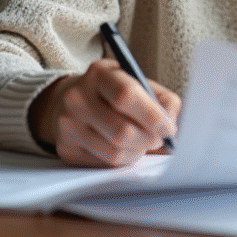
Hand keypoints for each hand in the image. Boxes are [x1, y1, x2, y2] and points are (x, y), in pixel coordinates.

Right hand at [28, 59, 180, 166]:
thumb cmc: (113, 92)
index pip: (126, 96)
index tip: (168, 128)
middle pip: (121, 130)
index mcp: (99, 74)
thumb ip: (162, 99)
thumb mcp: (138, 82)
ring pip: (114, 151)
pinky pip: (104, 162)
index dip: (152, 116)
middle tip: (158, 139)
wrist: (70, 101)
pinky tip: (125, 148)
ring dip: (137, 151)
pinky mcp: (65, 147)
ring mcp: (67, 124)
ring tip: (142, 142)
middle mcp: (78, 97)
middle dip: (148, 139)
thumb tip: (171, 125)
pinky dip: (123, 159)